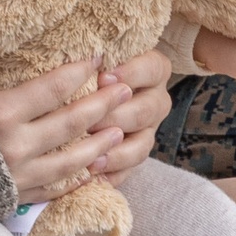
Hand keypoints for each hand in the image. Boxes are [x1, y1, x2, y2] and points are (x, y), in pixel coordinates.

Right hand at [0, 58, 132, 198]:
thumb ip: (4, 91)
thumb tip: (38, 72)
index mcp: (2, 113)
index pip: (53, 87)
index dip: (79, 70)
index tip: (99, 58)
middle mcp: (15, 144)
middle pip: (71, 121)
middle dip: (102, 104)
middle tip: (125, 90)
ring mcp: (20, 173)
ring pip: (72, 159)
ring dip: (100, 144)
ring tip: (119, 131)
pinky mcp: (18, 196)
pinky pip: (56, 188)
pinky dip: (78, 178)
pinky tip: (95, 169)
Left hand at [95, 49, 171, 185]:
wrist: (82, 93)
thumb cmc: (85, 68)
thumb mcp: (90, 59)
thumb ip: (90, 59)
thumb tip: (81, 60)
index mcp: (152, 70)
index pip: (153, 68)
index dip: (131, 73)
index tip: (103, 76)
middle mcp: (155, 100)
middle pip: (147, 110)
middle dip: (117, 116)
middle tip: (89, 120)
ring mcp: (147, 130)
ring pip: (142, 144)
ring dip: (117, 152)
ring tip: (91, 157)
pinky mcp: (134, 156)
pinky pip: (129, 170)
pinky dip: (111, 175)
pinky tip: (92, 176)